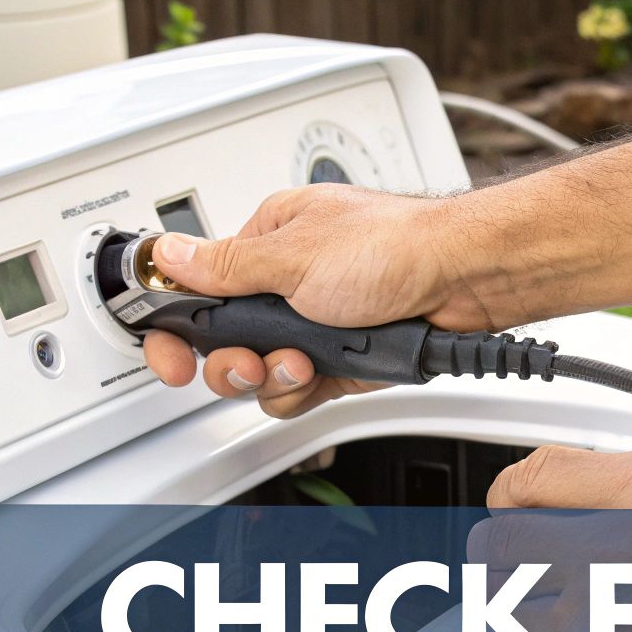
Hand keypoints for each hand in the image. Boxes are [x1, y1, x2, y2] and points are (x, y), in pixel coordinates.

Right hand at [140, 185, 510, 417]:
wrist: (462, 281)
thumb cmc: (394, 247)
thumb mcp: (293, 256)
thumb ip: (224, 267)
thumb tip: (169, 253)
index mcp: (268, 241)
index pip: (198, 286)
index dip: (173, 324)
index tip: (168, 354)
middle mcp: (287, 282)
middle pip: (223, 340)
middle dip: (231, 360)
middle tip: (247, 362)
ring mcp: (314, 322)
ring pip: (260, 371)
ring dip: (271, 376)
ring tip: (299, 362)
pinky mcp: (340, 359)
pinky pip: (297, 390)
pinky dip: (301, 391)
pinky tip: (318, 375)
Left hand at [474, 447, 631, 631]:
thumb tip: (590, 481)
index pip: (529, 479)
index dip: (512, 497)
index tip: (514, 511)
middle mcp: (615, 551)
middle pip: (498, 546)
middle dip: (505, 558)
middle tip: (523, 570)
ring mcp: (601, 622)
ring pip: (516, 614)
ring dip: (544, 619)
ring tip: (597, 624)